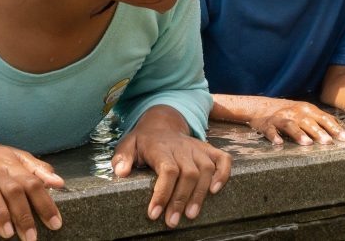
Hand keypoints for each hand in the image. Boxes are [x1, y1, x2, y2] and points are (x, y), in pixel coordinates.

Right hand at [0, 130, 63, 240]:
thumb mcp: (15, 157)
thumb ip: (38, 169)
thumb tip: (59, 182)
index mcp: (12, 164)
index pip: (34, 183)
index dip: (45, 203)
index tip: (55, 224)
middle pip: (14, 190)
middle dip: (24, 215)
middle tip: (31, 238)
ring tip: (7, 234)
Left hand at [111, 106, 230, 228]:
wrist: (162, 122)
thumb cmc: (144, 141)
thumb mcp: (128, 144)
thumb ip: (122, 157)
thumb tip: (121, 172)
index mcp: (161, 147)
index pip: (167, 170)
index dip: (162, 193)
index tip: (154, 214)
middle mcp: (182, 147)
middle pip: (188, 173)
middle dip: (181, 200)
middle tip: (172, 222)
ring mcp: (197, 148)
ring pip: (205, 170)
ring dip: (200, 194)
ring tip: (191, 215)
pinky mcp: (208, 149)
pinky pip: (223, 159)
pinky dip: (223, 174)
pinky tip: (215, 191)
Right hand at [248, 99, 344, 145]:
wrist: (260, 106)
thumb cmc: (288, 112)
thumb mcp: (305, 111)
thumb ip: (320, 119)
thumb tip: (340, 128)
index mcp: (307, 109)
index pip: (324, 119)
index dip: (335, 128)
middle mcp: (296, 112)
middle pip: (309, 122)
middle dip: (319, 132)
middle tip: (329, 143)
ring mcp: (281, 117)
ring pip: (291, 125)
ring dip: (299, 134)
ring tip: (308, 144)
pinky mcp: (267, 124)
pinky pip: (271, 130)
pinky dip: (275, 136)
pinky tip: (279, 143)